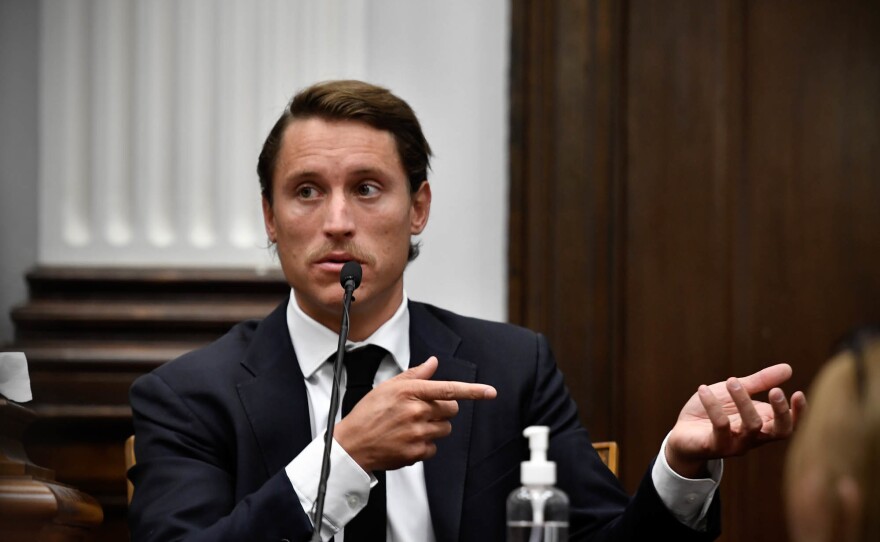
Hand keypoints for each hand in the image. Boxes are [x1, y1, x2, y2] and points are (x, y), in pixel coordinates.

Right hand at [334, 356, 496, 471]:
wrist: (352, 444)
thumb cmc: (368, 413)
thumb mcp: (388, 387)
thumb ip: (414, 375)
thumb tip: (432, 363)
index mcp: (410, 392)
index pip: (448, 389)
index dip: (473, 391)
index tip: (490, 392)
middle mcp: (416, 412)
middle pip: (451, 410)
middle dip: (444, 409)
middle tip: (424, 411)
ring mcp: (417, 433)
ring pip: (445, 429)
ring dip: (434, 427)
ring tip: (411, 426)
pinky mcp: (416, 453)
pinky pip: (434, 447)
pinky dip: (425, 445)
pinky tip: (407, 440)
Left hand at [666, 363, 807, 477]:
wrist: (683, 432)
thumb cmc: (714, 412)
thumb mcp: (737, 393)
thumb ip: (761, 382)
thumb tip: (788, 368)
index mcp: (763, 425)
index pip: (789, 425)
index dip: (799, 413)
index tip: (798, 393)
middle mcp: (753, 438)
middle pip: (779, 431)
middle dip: (780, 411)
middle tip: (776, 390)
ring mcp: (735, 444)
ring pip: (751, 426)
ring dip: (743, 400)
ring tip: (731, 380)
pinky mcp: (714, 446)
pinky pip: (720, 426)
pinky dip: (713, 405)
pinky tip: (703, 389)